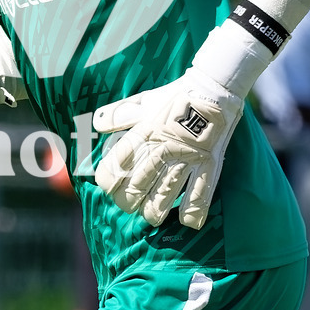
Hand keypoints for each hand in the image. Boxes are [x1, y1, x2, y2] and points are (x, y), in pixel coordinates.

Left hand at [93, 68, 243, 229]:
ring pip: (164, 196)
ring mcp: (186, 159)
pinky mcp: (208, 165)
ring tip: (151, 215)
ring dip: (154, 211)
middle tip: (128, 204)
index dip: (107, 180)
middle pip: (136, 187)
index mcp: (144, 132)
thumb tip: (96, 122)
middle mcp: (162, 148)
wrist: (213, 88)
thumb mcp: (144, 101)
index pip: (116, 165)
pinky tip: (186, 221)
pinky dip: (192, 212)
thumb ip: (119, 114)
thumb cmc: (175, 96)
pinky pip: (200, 195)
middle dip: (127, 202)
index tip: (108, 185)